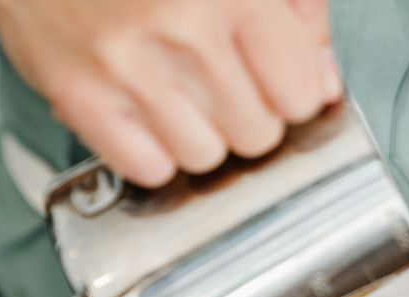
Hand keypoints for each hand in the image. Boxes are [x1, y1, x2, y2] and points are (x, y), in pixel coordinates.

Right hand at [0, 0, 341, 185]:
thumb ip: (298, 12)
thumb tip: (327, 85)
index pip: (302, 94)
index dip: (294, 96)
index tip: (275, 86)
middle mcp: (184, 24)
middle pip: (258, 134)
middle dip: (248, 119)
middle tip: (219, 88)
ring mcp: (129, 64)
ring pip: (207, 158)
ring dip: (201, 139)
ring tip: (179, 98)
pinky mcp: (81, 97)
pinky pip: (151, 169)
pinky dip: (154, 155)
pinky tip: (147, 118)